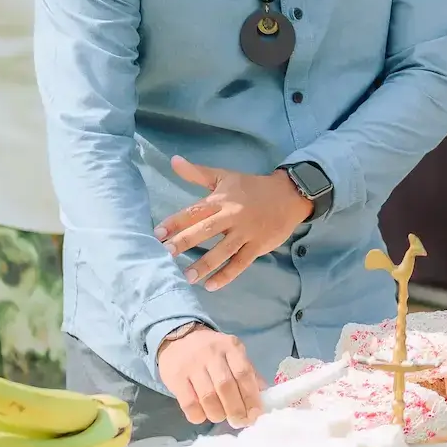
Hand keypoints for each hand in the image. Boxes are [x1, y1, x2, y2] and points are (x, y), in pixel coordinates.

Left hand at [155, 158, 312, 288]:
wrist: (289, 195)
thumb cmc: (251, 187)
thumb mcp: (225, 177)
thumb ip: (197, 173)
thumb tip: (173, 161)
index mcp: (221, 200)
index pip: (195, 211)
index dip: (176, 221)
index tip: (157, 233)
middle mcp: (232, 216)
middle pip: (206, 231)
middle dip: (185, 242)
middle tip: (165, 255)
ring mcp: (246, 233)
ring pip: (223, 250)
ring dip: (205, 264)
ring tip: (187, 277)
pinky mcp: (258, 246)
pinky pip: (241, 263)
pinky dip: (226, 275)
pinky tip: (210, 286)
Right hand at [156, 325, 261, 426]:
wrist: (178, 338)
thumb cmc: (212, 351)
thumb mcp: (233, 353)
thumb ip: (248, 372)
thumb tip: (264, 394)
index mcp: (230, 347)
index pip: (243, 373)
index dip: (251, 396)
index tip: (255, 414)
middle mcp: (211, 354)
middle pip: (226, 386)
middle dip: (235, 409)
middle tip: (239, 421)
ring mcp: (192, 365)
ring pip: (207, 396)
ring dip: (217, 413)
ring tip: (221, 417)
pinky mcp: (175, 378)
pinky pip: (188, 403)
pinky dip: (198, 415)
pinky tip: (202, 417)